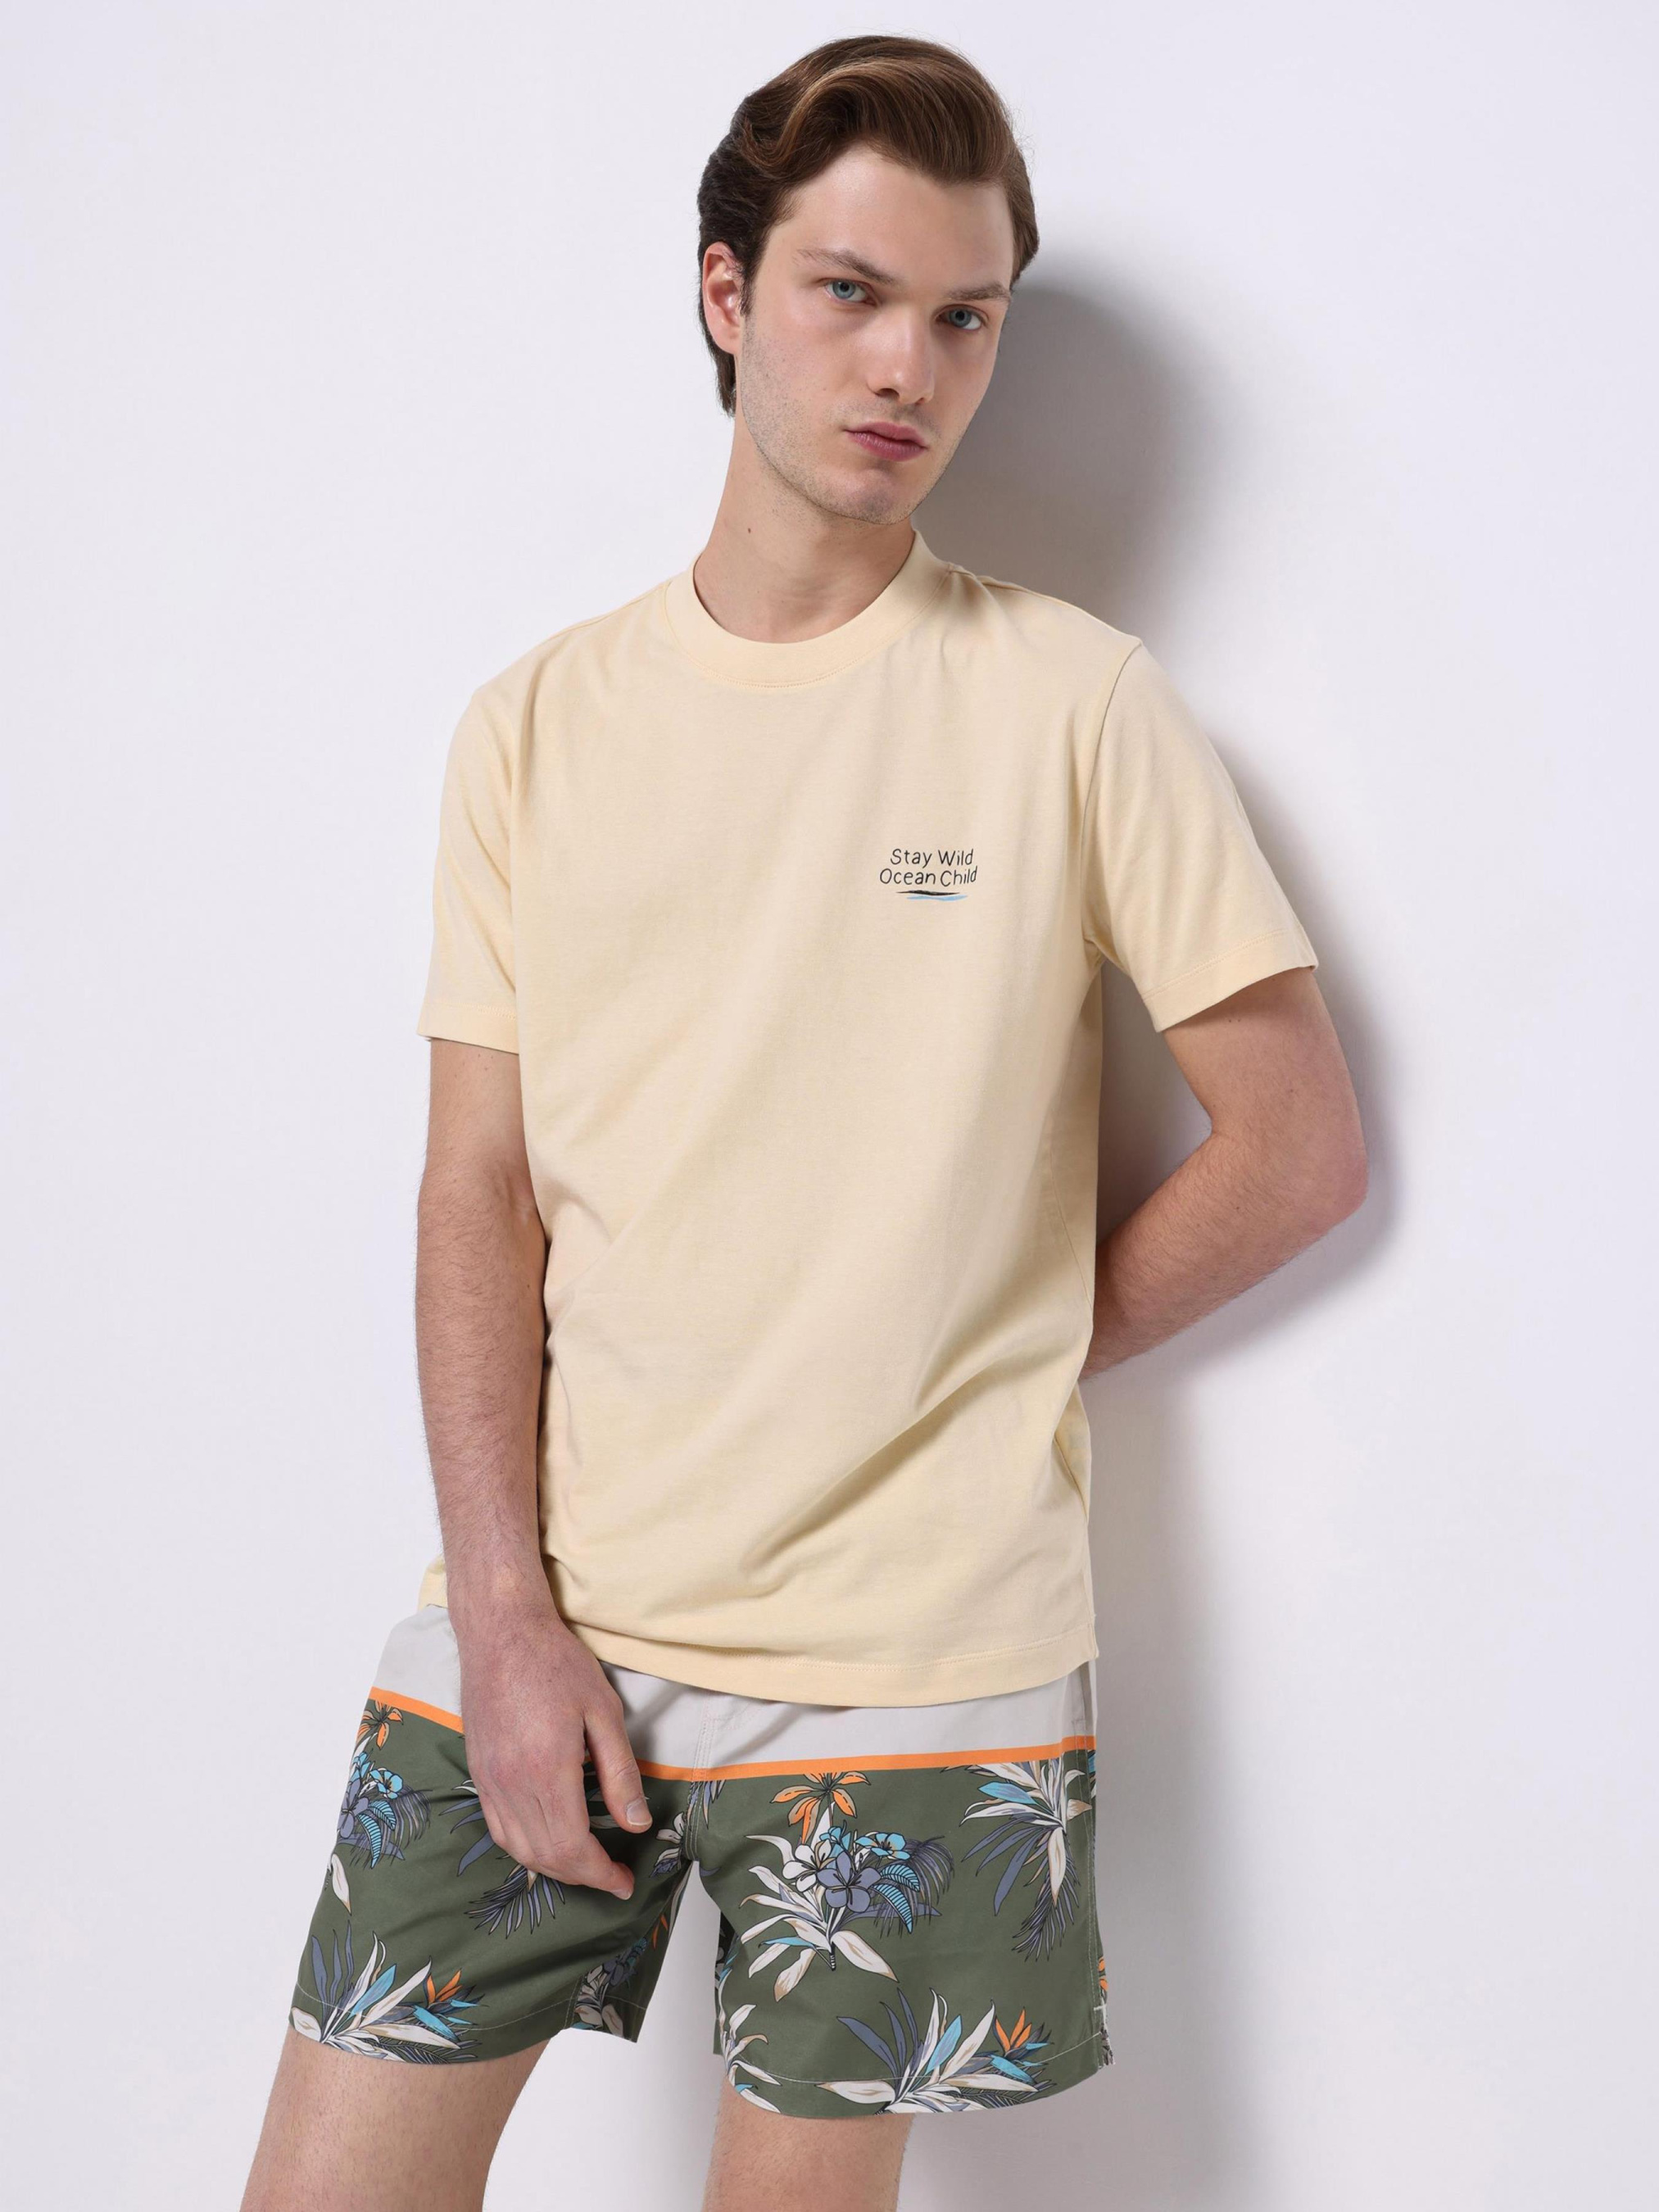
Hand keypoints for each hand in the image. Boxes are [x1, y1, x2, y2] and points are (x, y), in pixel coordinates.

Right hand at [453, 1597, 653, 1898]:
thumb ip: (620, 1773)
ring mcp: (489, 1781)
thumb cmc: (555, 1663)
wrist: (500, 1633)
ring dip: (553, 1867)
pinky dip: (525, 1848)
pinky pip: (499, 1829)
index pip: (573, 1848)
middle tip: (613, 1876)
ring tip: (586, 1863)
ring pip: (519, 1849)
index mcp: (547, 1771)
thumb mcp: (603, 1712)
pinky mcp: (479, 1773)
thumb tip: (637, 1823)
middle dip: (583, 1876)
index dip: (601, 1874)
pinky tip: (547, 1841)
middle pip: (546, 1857)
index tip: (625, 1882)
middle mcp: (512, 1784)